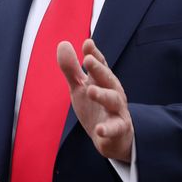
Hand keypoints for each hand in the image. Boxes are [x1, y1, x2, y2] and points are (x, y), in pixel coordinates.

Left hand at [57, 39, 132, 161]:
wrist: (112, 139)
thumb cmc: (95, 108)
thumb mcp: (80, 87)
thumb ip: (71, 68)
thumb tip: (63, 43)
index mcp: (103, 81)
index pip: (100, 65)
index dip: (94, 54)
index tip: (87, 43)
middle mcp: (113, 92)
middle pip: (108, 79)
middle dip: (99, 69)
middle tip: (88, 59)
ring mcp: (117, 111)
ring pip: (113, 100)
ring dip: (102, 95)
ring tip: (90, 90)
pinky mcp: (119, 129)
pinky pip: (115, 128)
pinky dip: (108, 129)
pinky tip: (99, 129)